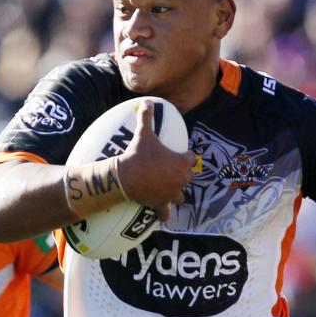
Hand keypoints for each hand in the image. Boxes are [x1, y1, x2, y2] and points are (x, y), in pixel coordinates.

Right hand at [117, 98, 194, 220]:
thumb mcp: (144, 133)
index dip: (184, 155)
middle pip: (187, 176)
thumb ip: (147, 117)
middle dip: (181, 173)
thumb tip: (147, 100)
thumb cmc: (138, 154)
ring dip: (176, 190)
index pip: (190, 157)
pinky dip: (164, 213)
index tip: (177, 154)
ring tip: (168, 188)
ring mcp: (172, 193)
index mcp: (182, 162)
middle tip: (169, 169)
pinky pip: (166, 212)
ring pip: (180, 194)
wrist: (125, 176)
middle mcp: (181, 179)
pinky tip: (163, 215)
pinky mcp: (161, 203)